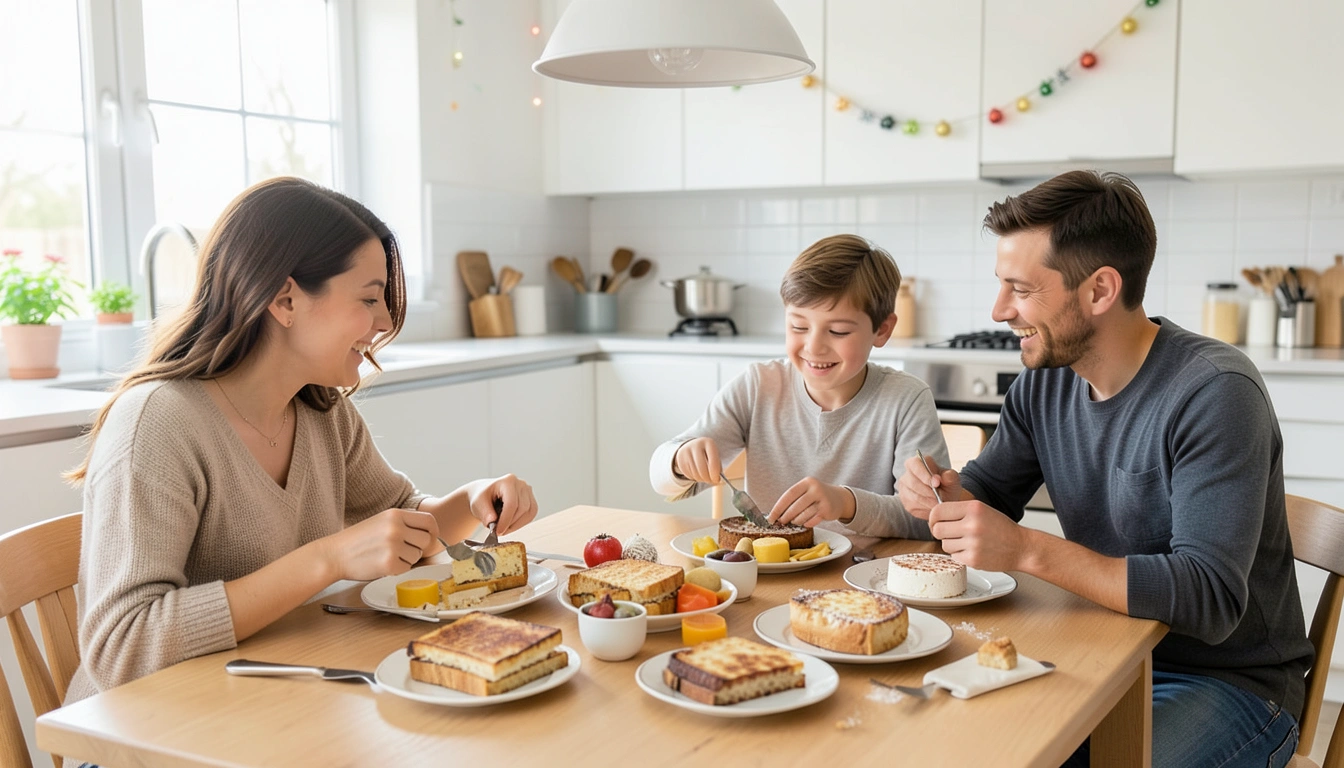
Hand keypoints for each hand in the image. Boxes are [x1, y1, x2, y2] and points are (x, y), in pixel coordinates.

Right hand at [321, 507, 438, 580]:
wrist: (334, 554)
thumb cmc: (358, 539)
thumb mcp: (381, 520)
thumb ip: (403, 523)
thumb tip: (430, 532)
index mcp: (395, 514)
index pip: (429, 521)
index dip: (433, 531)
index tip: (430, 538)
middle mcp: (396, 528)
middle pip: (426, 540)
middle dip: (418, 548)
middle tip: (402, 551)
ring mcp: (393, 546)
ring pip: (417, 556)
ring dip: (406, 559)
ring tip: (386, 555)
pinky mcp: (389, 564)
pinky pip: (406, 568)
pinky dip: (397, 569)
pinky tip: (382, 564)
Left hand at [471, 474, 537, 534]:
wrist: (486, 494)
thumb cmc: (482, 496)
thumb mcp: (478, 503)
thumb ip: (485, 513)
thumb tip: (492, 523)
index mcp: (507, 481)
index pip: (512, 503)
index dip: (506, 520)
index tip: (498, 531)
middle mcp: (520, 484)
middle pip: (522, 508)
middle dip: (510, 523)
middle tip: (499, 531)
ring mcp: (528, 491)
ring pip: (529, 512)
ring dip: (516, 525)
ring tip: (504, 528)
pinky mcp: (531, 499)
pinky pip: (531, 514)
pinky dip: (522, 523)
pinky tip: (511, 524)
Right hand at [673, 438, 721, 484]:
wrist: (691, 446)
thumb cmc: (707, 454)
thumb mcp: (714, 456)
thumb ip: (717, 467)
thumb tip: (717, 480)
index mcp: (708, 443)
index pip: (713, 461)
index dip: (715, 473)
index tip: (717, 480)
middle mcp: (696, 445)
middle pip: (702, 468)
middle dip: (707, 478)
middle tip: (711, 481)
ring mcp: (686, 452)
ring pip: (695, 473)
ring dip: (701, 479)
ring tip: (705, 477)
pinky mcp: (680, 459)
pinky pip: (688, 474)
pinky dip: (694, 477)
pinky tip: (697, 473)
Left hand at [770, 477, 854, 527]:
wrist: (839, 498)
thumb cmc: (817, 497)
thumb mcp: (806, 492)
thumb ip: (794, 500)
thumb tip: (776, 515)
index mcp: (806, 482)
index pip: (789, 494)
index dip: (778, 507)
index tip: (771, 517)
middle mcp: (815, 488)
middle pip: (796, 505)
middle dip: (786, 516)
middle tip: (781, 522)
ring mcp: (822, 499)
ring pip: (804, 513)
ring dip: (796, 520)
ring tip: (794, 522)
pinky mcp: (828, 509)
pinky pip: (813, 520)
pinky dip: (807, 523)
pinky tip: (805, 524)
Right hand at [896, 454, 964, 519]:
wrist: (946, 499)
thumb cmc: (948, 485)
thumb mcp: (953, 479)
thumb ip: (949, 476)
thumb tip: (941, 478)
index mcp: (917, 463)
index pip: (915, 464)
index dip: (924, 474)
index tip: (936, 484)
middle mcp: (907, 475)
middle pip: (913, 482)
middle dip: (928, 492)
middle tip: (940, 498)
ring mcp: (904, 489)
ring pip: (913, 496)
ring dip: (928, 501)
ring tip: (939, 503)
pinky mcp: (905, 503)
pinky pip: (914, 506)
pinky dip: (925, 508)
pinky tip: (933, 507)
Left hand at [929, 500, 1024, 571]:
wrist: (1021, 547)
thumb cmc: (1000, 528)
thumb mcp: (981, 510)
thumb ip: (959, 511)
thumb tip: (933, 516)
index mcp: (973, 508)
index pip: (938, 511)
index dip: (933, 518)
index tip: (936, 522)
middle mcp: (972, 524)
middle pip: (937, 530)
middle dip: (941, 533)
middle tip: (950, 534)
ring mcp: (973, 543)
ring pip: (944, 544)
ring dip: (952, 545)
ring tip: (967, 542)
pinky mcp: (973, 559)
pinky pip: (954, 557)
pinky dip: (960, 555)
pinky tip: (973, 551)